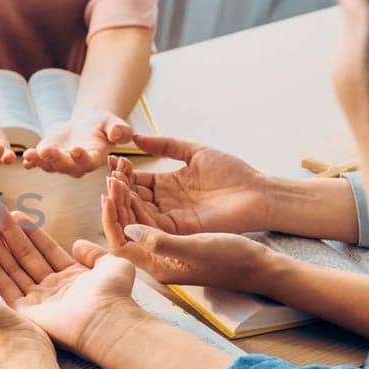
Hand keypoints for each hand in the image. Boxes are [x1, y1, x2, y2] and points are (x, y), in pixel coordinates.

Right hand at [0, 202, 140, 355]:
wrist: (106, 321)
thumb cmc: (114, 296)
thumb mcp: (113, 264)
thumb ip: (95, 253)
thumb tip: (77, 244)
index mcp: (71, 277)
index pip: (45, 248)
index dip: (30, 230)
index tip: (15, 213)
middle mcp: (52, 288)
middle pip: (25, 255)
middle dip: (9, 232)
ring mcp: (38, 301)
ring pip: (13, 268)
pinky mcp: (26, 314)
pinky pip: (6, 290)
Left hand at [22, 107, 132, 177]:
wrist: (88, 124)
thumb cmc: (103, 124)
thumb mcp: (113, 123)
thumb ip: (119, 130)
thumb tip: (117, 134)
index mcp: (94, 159)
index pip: (88, 162)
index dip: (81, 157)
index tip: (75, 149)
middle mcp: (76, 165)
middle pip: (65, 165)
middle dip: (55, 159)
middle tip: (45, 151)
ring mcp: (60, 163)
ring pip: (49, 165)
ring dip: (39, 160)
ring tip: (29, 154)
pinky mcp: (47, 157)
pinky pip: (38, 161)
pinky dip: (31, 161)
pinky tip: (24, 158)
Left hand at [102, 185, 276, 291]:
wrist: (259, 262)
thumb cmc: (231, 259)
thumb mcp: (196, 249)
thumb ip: (161, 242)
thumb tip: (128, 228)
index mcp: (156, 264)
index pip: (121, 243)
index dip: (111, 219)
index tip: (108, 195)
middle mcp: (156, 253)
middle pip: (125, 226)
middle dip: (116, 201)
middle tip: (111, 175)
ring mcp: (165, 240)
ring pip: (135, 214)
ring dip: (126, 193)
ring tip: (120, 168)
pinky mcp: (176, 228)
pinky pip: (150, 208)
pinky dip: (141, 190)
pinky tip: (136, 173)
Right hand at [105, 135, 273, 233]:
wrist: (257, 193)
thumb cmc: (232, 172)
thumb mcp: (194, 152)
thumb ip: (166, 145)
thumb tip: (136, 137)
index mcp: (167, 185)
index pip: (137, 180)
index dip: (124, 172)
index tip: (114, 161)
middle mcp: (165, 203)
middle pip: (133, 197)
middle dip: (120, 187)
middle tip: (110, 175)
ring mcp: (171, 218)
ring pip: (139, 212)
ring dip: (125, 200)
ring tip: (115, 185)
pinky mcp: (179, 230)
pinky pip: (152, 226)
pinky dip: (137, 215)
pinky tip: (128, 201)